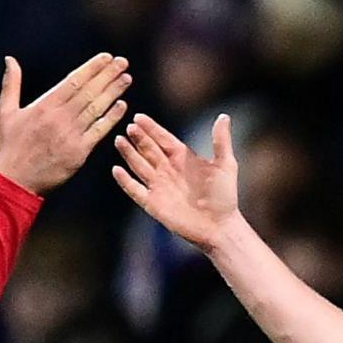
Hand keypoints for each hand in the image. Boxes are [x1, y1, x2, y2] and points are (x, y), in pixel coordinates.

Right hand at [0, 52, 130, 194]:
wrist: (15, 182)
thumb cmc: (9, 147)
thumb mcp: (5, 112)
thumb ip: (11, 84)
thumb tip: (10, 58)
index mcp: (44, 106)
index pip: (74, 81)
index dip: (92, 68)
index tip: (106, 57)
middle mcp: (59, 118)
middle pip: (89, 91)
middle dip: (108, 75)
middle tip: (123, 62)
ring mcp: (71, 136)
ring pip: (96, 109)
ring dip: (113, 92)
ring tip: (126, 78)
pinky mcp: (79, 153)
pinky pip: (99, 131)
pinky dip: (111, 118)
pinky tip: (122, 106)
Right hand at [111, 112, 240, 251]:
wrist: (219, 226)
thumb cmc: (224, 197)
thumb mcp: (225, 165)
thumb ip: (221, 141)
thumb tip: (224, 116)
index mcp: (182, 158)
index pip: (163, 138)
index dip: (151, 128)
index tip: (139, 117)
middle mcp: (168, 170)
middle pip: (148, 149)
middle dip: (138, 138)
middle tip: (129, 126)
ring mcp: (159, 186)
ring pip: (139, 165)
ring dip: (129, 154)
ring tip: (119, 140)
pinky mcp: (153, 203)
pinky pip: (135, 190)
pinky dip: (126, 181)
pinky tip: (117, 170)